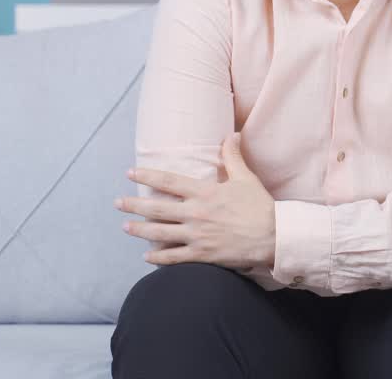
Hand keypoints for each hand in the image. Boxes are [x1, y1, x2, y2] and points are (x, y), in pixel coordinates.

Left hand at [117, 132, 275, 268]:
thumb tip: (231, 134)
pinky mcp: (202, 255)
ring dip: (140, 230)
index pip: (168, 181)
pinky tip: (146, 256)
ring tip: (125, 226)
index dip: (146, 176)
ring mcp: (197, 236)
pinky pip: (174, 258)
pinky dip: (158, 257)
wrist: (274, 237)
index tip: (130, 173)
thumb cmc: (260, 207)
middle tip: (117, 203)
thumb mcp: (246, 178)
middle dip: (134, 204)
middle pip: (156, 208)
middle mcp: (196, 213)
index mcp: (204, 192)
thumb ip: (233, 156)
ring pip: (160, 233)